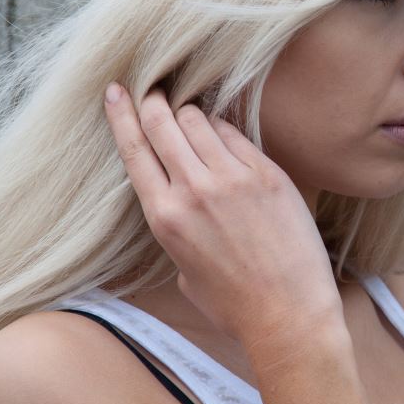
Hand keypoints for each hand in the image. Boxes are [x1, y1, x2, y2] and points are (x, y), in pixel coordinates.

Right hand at [102, 82, 343, 349]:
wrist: (289, 314)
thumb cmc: (233, 304)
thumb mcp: (184, 270)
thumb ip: (176, 227)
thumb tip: (182, 201)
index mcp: (164, 217)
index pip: (133, 149)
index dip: (121, 113)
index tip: (115, 90)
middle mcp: (193, 191)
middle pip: (162, 122)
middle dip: (154, 100)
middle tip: (155, 88)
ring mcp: (232, 179)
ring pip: (199, 120)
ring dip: (190, 113)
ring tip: (192, 117)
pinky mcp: (267, 174)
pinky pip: (235, 134)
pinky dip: (223, 128)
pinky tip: (224, 133)